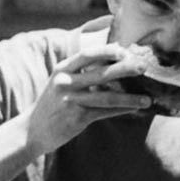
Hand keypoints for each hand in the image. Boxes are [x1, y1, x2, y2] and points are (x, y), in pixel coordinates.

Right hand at [22, 44, 150, 154]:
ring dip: (129, 97)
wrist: (32, 131)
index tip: (124, 49)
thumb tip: (111, 59)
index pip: (87, 55)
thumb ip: (80, 72)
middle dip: (124, 69)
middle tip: (143, 66)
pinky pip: (104, 113)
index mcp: (62, 69)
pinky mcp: (77, 118)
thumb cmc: (52, 103)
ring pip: (107, 97)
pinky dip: (121, 111)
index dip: (107, 51)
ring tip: (147, 99)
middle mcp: (66, 82)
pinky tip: (135, 110)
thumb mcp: (60, 82)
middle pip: (101, 73)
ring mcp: (71, 101)